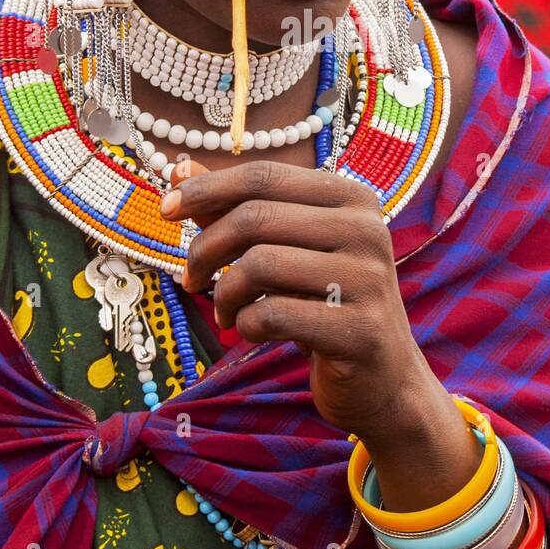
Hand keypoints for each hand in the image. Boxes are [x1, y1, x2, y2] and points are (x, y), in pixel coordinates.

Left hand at [160, 158, 438, 441]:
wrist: (384, 377)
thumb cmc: (325, 303)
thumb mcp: (289, 249)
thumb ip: (240, 208)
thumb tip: (180, 171)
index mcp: (352, 197)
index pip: (264, 176)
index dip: (207, 189)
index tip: (165, 210)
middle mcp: (368, 229)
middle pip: (255, 218)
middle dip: (206, 249)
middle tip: (190, 278)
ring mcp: (369, 280)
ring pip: (259, 265)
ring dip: (224, 293)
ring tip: (223, 312)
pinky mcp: (358, 331)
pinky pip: (272, 315)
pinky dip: (244, 324)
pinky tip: (249, 331)